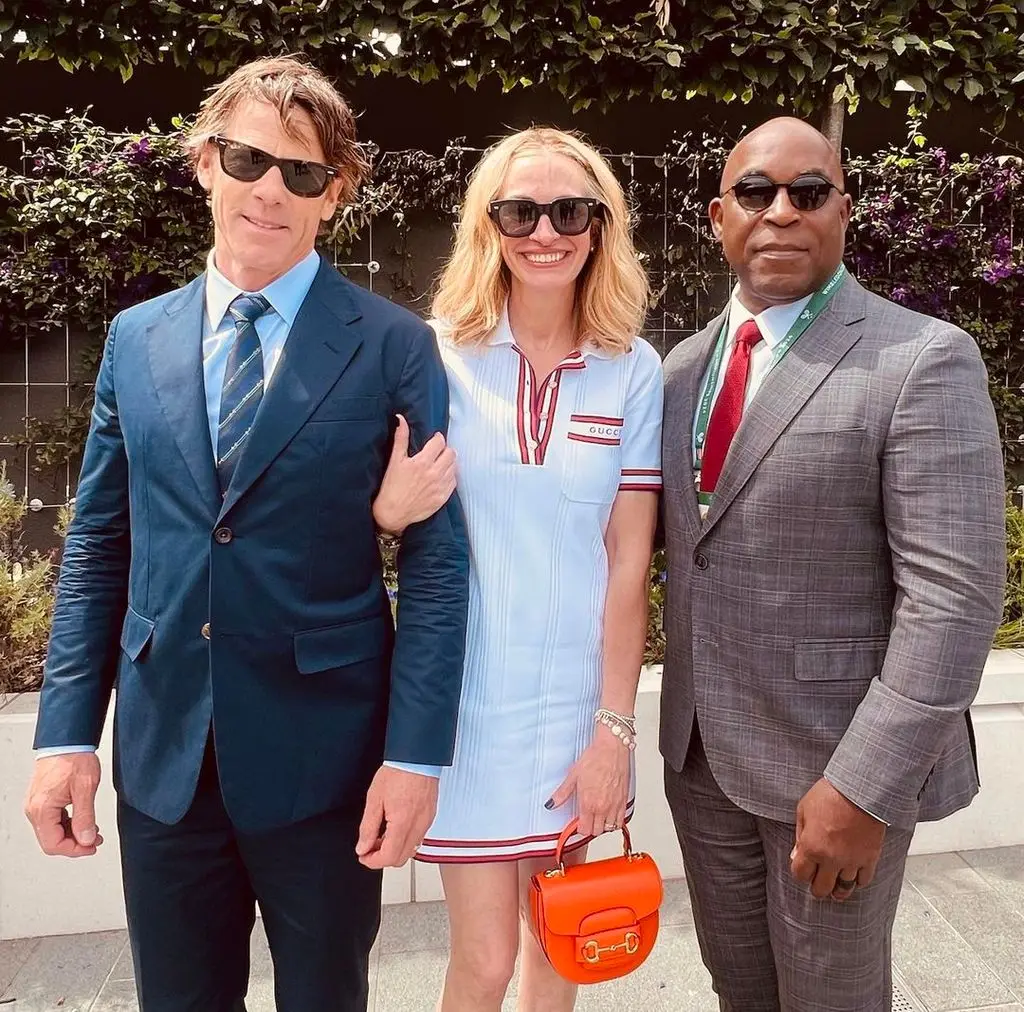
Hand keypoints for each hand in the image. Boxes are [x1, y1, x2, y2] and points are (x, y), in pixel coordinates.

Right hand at [24, 753, 103, 857]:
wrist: (68, 741)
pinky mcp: (42, 800)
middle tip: (95, 841)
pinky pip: (53, 820)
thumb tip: (85, 839)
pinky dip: (68, 824)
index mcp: (42, 809)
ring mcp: (37, 804)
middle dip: (75, 843)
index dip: (75, 849)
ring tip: (92, 831)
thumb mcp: (85, 789)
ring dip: (73, 834)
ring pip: (52, 831)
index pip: (53, 844)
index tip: (91, 846)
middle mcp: (34, 809)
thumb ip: (85, 817)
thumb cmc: (73, 758)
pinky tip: (82, 820)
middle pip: (51, 841)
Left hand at [355, 766, 438, 868]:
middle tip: (370, 847)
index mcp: (402, 823)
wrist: (417, 757)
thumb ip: (368, 827)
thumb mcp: (374, 799)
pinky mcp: (430, 816)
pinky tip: (395, 827)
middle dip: (383, 858)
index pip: (388, 857)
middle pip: (401, 859)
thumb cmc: (398, 772)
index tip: (363, 855)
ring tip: (381, 835)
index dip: (373, 861)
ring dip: (394, 850)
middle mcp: (418, 826)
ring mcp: (426, 822)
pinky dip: (405, 840)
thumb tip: (363, 847)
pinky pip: (418, 838)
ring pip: (411, 850)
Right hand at [372, 414, 456, 534]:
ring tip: (438, 465)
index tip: (434, 441)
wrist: (393, 513)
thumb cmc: (391, 486)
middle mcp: (434, 474)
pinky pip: (454, 482)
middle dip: (445, 450)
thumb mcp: (395, 460)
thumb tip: (401, 418)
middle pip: (451, 454)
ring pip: (454, 467)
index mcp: (422, 462)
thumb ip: (400, 438)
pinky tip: (440, 477)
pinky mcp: (443, 498)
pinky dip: (449, 477)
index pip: (440, 442)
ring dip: (448, 463)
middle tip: (437, 453)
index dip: (437, 439)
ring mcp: (440, 487)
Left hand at [547, 724, 629, 839]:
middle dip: (590, 827)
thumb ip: (562, 793)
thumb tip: (551, 804)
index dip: (578, 828)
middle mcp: (603, 807)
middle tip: (585, 818)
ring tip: (597, 815)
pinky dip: (615, 820)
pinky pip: (621, 820)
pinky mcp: (624, 800)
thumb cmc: (595, 758)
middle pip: (596, 831)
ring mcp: (615, 805)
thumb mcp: (573, 775)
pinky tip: (609, 812)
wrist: (612, 748)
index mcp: (588, 803)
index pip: (584, 829)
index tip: (576, 822)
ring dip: (602, 825)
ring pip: (609, 828)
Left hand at [790, 778, 885, 900]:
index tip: (803, 869)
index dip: (800, 873)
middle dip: (817, 888)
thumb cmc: (830, 794)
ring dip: (838, 890)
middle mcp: (831, 859)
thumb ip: (799, 835)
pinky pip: (863, 880)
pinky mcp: (869, 858)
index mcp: (811, 847)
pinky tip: (853, 878)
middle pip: (821, 889)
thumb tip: (797, 855)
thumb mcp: (804, 810)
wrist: (860, 789)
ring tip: (835, 889)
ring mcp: (851, 861)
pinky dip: (858, 881)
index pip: (800, 875)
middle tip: (818, 884)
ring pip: (843, 889)